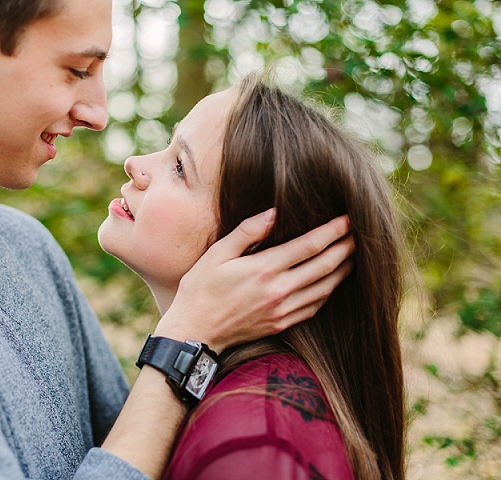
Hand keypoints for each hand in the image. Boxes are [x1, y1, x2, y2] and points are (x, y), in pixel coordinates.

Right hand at [155, 210, 354, 352]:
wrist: (194, 332)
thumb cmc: (200, 290)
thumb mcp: (216, 254)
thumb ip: (247, 232)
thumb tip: (274, 213)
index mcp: (263, 269)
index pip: (309, 246)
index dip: (332, 231)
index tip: (348, 219)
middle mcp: (278, 291)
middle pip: (324, 266)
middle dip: (346, 247)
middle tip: (362, 233)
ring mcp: (282, 311)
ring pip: (324, 288)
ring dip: (343, 270)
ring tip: (354, 256)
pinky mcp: (281, 325)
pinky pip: (314, 307)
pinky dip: (328, 292)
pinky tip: (332, 282)